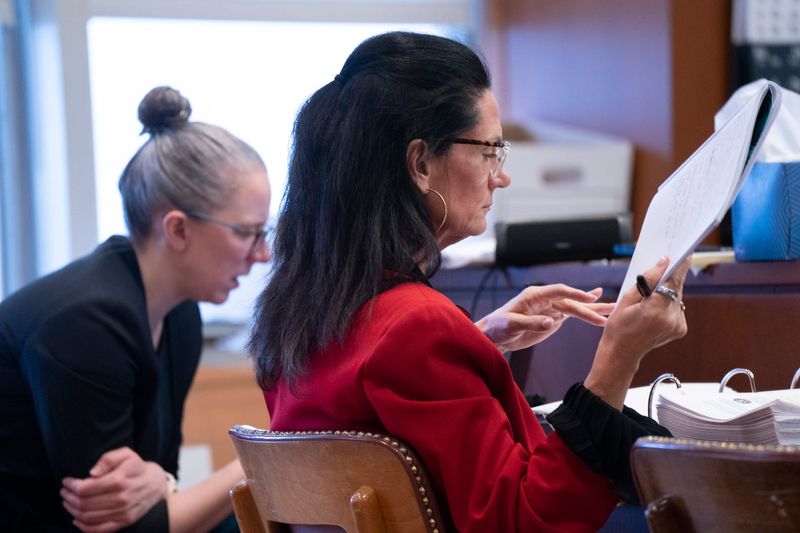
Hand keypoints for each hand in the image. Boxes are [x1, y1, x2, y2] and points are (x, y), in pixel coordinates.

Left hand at [61, 447, 167, 531]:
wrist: (156, 484)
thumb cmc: (137, 467)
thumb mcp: (126, 454)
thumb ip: (108, 459)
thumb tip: (91, 472)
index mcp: (119, 480)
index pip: (85, 488)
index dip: (71, 486)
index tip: (66, 482)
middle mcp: (121, 498)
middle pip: (84, 503)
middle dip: (69, 498)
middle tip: (64, 492)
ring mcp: (122, 512)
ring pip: (88, 517)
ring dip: (73, 511)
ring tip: (68, 503)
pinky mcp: (124, 522)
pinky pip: (98, 529)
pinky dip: (83, 527)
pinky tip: (76, 519)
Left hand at [476, 284, 614, 352]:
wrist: (493, 336)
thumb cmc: (498, 327)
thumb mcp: (512, 325)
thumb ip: (531, 322)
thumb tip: (551, 322)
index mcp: (534, 296)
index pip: (558, 291)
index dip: (574, 293)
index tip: (589, 297)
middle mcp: (544, 299)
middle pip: (571, 301)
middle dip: (590, 306)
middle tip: (610, 310)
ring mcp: (550, 308)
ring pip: (574, 307)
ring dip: (592, 308)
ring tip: (612, 308)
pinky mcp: (552, 318)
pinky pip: (570, 313)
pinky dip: (584, 309)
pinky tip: (595, 303)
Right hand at [585, 256, 689, 408]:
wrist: (622, 352)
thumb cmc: (619, 326)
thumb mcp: (626, 299)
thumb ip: (647, 280)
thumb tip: (663, 263)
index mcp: (655, 309)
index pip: (673, 280)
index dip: (679, 265)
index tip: (684, 252)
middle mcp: (671, 318)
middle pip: (676, 288)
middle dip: (668, 279)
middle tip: (658, 273)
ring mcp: (678, 325)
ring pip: (677, 297)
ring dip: (667, 293)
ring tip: (649, 300)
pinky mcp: (681, 328)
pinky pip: (677, 307)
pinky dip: (668, 304)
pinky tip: (654, 311)